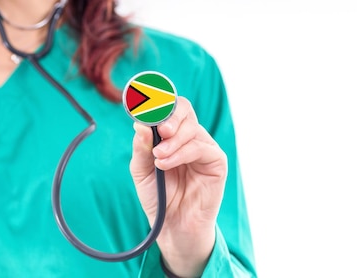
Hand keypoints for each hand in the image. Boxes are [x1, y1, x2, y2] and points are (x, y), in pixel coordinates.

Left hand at [130, 96, 227, 276]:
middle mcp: (189, 137)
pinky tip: (167, 164)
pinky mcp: (217, 161)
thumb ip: (141, 148)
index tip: (142, 105)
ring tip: (159, 158)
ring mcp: (204, 148)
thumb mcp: (141, 171)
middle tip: (160, 130)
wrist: (172, 226)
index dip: (157, 101)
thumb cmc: (158, 197)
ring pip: (192, 128)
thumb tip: (140, 124)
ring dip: (172, 141)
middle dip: (170, 115)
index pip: (169, 107)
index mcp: (171, 135)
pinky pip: (200, 147)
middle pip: (184, 109)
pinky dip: (182, 153)